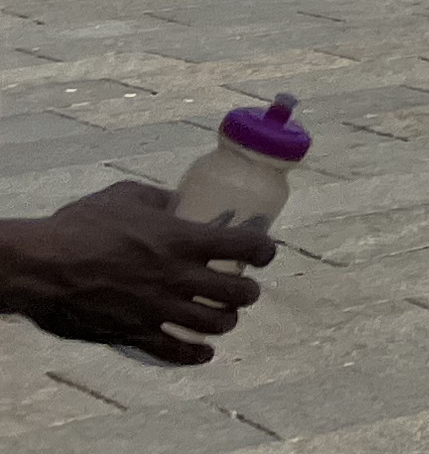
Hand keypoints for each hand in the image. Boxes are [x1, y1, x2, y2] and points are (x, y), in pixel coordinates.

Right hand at [0, 183, 271, 361]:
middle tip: (245, 287)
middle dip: (248, 291)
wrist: (40, 267)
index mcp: (181, 239)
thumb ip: (158, 199)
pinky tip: (203, 352)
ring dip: (226, 321)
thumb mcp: (125, 197)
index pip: (243, 245)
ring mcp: (157, 308)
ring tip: (225, 316)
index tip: (266, 252)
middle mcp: (177, 276)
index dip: (263, 250)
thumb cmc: (79, 226)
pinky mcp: (133, 333)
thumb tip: (176, 200)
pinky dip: (195, 354)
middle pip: (236, 292)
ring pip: (213, 324)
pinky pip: (174, 352)